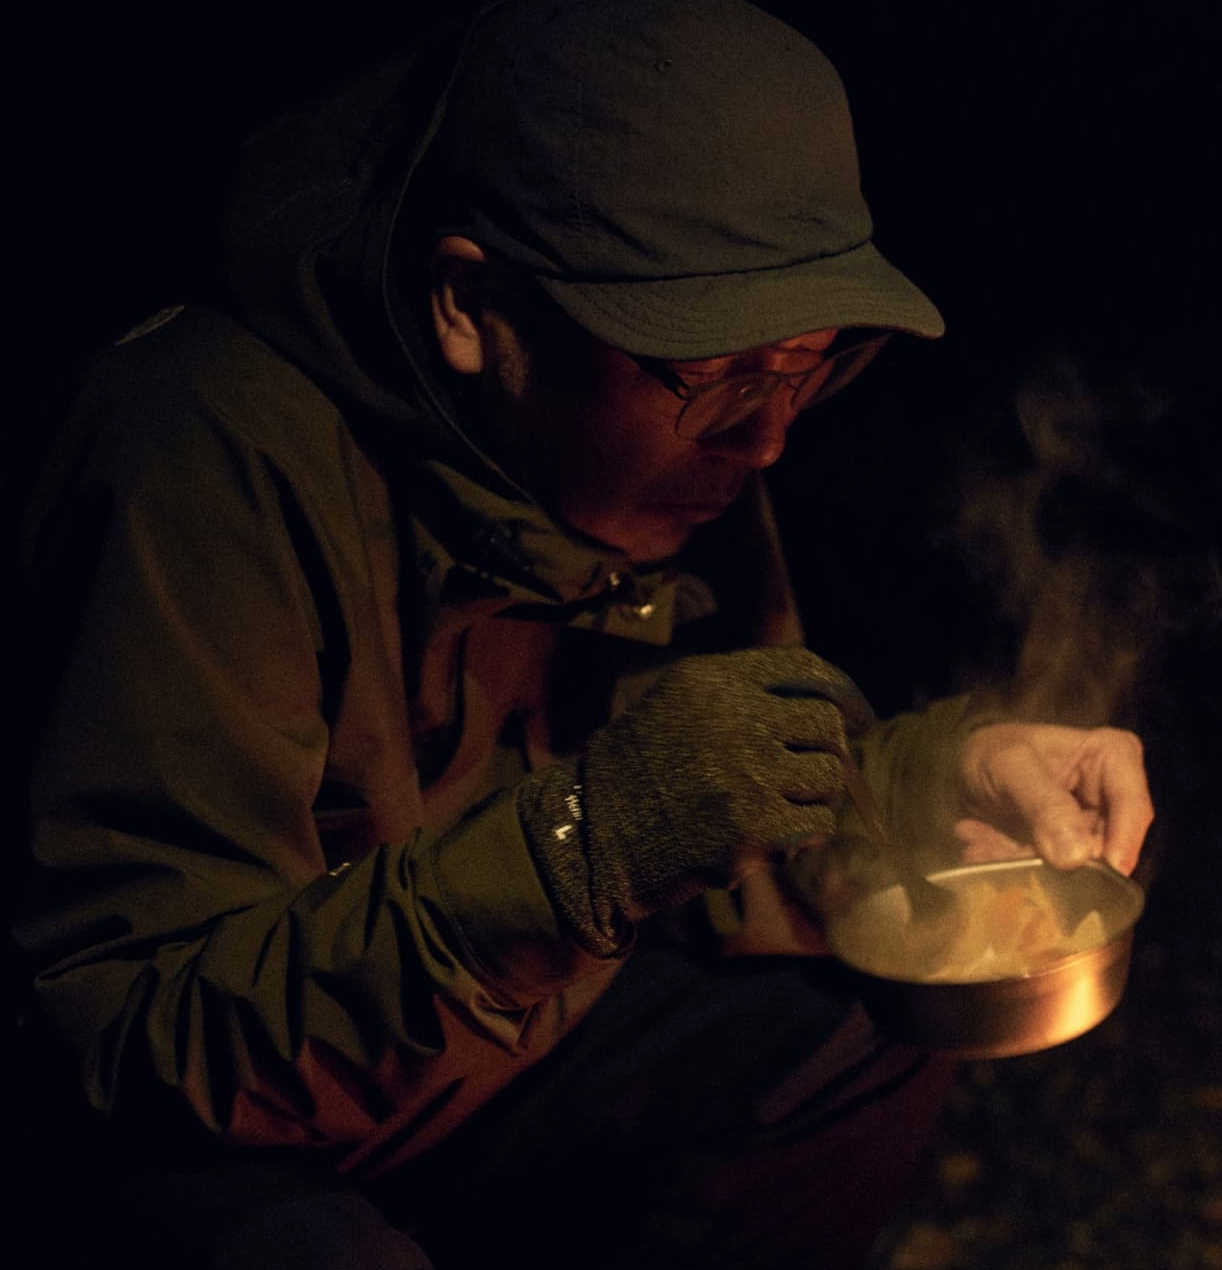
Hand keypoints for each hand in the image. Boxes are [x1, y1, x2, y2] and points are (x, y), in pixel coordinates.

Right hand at [518, 647, 873, 947]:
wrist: (594, 838)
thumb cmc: (638, 772)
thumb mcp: (675, 704)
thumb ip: (739, 695)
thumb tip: (825, 709)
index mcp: (712, 679)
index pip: (805, 670)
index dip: (844, 693)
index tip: (859, 716)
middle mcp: (732, 717)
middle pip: (827, 725)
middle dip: (826, 752)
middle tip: (808, 774)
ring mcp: (745, 773)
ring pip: (829, 776)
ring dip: (815, 796)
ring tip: (782, 808)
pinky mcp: (751, 827)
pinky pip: (817, 824)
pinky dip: (805, 833)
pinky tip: (777, 838)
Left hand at [955, 722, 1153, 874]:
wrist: (967, 767)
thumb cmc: (994, 752)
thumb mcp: (1010, 765)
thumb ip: (1043, 803)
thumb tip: (1077, 855)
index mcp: (1113, 759)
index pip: (1133, 806)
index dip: (1123, 843)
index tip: (1104, 871)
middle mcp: (1111, 800)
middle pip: (1109, 846)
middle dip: (1065, 862)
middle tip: (1019, 858)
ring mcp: (1090, 832)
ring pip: (1077, 868)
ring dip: (1029, 865)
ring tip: (986, 849)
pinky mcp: (1066, 856)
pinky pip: (1052, 877)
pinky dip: (1016, 869)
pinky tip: (983, 851)